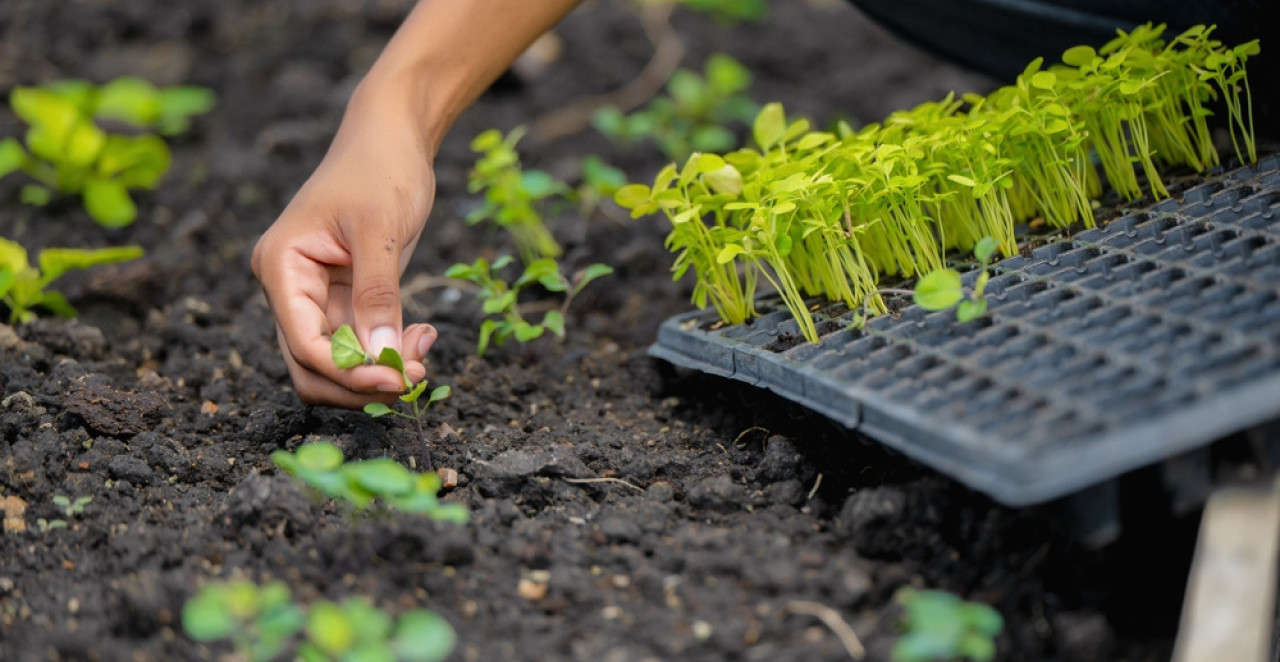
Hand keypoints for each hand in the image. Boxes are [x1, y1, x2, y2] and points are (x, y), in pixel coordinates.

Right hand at [252, 90, 435, 408]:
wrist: (393, 137)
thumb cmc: (380, 168)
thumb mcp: (380, 230)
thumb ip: (378, 294)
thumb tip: (381, 357)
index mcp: (281, 268)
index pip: (304, 344)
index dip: (347, 371)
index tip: (396, 379)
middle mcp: (290, 289)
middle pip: (313, 366)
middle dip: (362, 379)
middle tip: (415, 375)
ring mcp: (317, 297)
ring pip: (337, 362)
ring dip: (379, 370)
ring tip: (423, 353)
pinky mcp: (346, 298)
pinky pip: (360, 344)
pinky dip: (389, 350)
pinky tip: (423, 336)